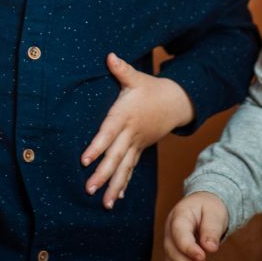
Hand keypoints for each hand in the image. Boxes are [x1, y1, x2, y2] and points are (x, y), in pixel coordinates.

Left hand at [80, 53, 194, 208]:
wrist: (176, 101)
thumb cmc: (151, 88)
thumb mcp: (137, 78)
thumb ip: (121, 70)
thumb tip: (110, 56)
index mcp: (125, 115)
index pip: (109, 132)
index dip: (97, 146)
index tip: (85, 160)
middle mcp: (131, 133)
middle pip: (116, 156)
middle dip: (103, 174)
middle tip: (89, 189)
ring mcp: (137, 143)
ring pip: (124, 167)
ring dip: (113, 185)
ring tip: (104, 204)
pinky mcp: (140, 149)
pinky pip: (131, 168)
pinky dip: (124, 183)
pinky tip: (115, 198)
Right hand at [163, 191, 228, 260]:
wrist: (203, 206)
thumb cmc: (209, 207)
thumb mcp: (214, 212)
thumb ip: (212, 229)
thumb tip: (210, 248)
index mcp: (179, 215)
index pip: (179, 234)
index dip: (188, 248)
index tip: (203, 257)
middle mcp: (170, 231)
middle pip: (172, 252)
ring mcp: (170, 244)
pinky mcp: (173, 255)